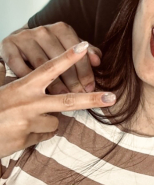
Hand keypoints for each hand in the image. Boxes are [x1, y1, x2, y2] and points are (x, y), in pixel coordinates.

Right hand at [0, 42, 115, 158]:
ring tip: (22, 120)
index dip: (68, 57)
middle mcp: (27, 102)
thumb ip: (4, 75)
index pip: (49, 68)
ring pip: (55, 121)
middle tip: (112, 97)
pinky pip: (45, 135)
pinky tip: (19, 132)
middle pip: (67, 100)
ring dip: (46, 122)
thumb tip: (2, 64)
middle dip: (91, 98)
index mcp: (21, 86)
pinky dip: (38, 134)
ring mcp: (28, 121)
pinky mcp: (26, 138)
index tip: (85, 46)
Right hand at [1, 22, 101, 93]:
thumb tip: (97, 61)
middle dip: (72, 80)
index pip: (78, 52)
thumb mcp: (69, 48)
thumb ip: (86, 54)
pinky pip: (20, 67)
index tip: (90, 87)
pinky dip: (31, 80)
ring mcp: (24, 37)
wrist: (18, 43)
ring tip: (63, 96)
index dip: (85, 71)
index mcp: (61, 29)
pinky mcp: (7, 46)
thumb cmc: (49, 49)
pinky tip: (39, 91)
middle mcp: (43, 31)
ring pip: (43, 65)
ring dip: (55, 84)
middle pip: (62, 59)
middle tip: (79, 95)